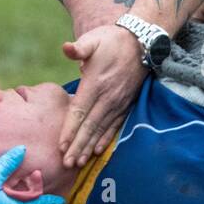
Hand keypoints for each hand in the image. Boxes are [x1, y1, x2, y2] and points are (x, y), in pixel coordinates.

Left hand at [59, 24, 145, 168]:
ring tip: (79, 162)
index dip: (70, 129)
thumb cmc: (112, 40)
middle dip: (77, 146)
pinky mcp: (127, 104)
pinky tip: (98, 150)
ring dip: (89, 146)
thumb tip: (66, 48)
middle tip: (66, 164)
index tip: (61, 146)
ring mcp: (119, 102)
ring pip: (101, 129)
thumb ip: (79, 48)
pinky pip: (115, 125)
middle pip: (89, 126)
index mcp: (96, 83)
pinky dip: (106, 139)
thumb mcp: (94, 40)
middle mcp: (108, 97)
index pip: (80, 111)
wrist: (142, 42)